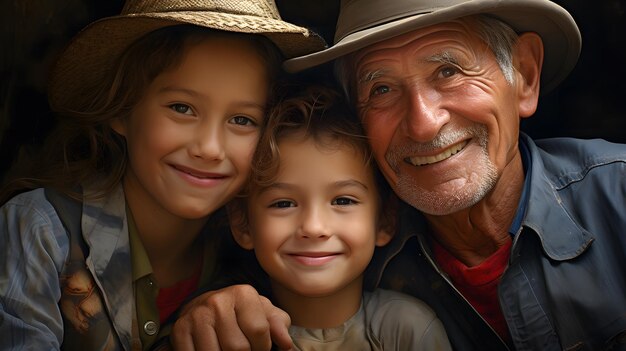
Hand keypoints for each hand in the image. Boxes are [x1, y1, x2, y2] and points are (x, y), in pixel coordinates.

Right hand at [170, 284, 291, 350]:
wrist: (207, 306)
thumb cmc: (242, 313)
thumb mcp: (264, 313)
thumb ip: (278, 325)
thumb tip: (286, 344)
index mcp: (242, 293)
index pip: (259, 332)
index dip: (263, 348)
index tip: (260, 348)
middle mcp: (217, 301)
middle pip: (237, 347)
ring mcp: (196, 315)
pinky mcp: (180, 330)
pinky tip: (215, 350)